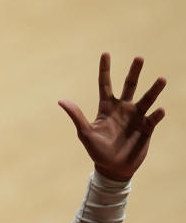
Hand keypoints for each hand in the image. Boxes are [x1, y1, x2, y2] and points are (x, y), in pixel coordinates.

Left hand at [59, 53, 165, 180]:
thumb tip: (61, 100)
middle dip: (134, 72)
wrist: (113, 168)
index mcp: (106, 108)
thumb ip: (77, 116)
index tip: (106, 53)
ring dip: (154, 90)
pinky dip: (157, 114)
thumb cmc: (97, 151)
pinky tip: (159, 110)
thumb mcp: (85, 133)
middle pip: (129, 86)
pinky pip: (154, 118)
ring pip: (146, 99)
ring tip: (161, 79)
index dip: (105, 69)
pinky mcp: (147, 128)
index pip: (105, 84)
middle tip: (139, 57)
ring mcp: (136, 117)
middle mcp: (123, 109)